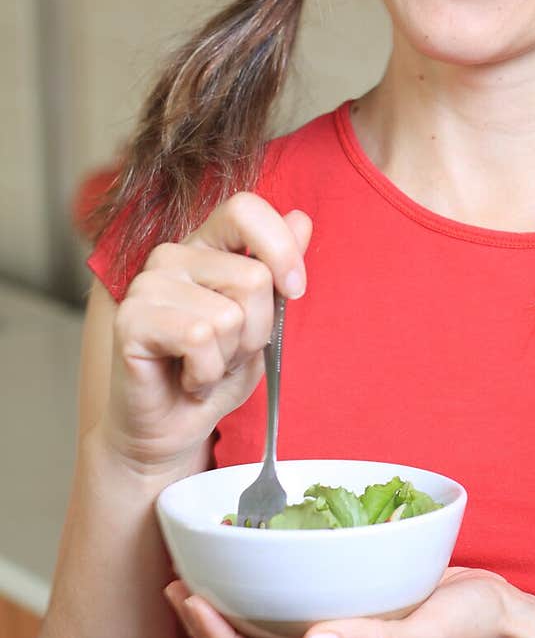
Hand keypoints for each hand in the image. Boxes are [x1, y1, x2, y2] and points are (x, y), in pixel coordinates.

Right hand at [97, 193, 312, 476]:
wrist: (173, 428)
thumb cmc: (216, 370)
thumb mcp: (263, 320)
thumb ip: (278, 269)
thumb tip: (301, 218)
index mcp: (205, 246)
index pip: (245, 209)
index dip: (280, 247)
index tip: (294, 289)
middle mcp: (172, 256)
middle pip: (253, 278)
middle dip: (256, 331)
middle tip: (226, 352)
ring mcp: (147, 285)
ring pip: (228, 315)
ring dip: (228, 357)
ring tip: (203, 366)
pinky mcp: (130, 319)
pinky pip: (198, 339)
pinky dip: (205, 372)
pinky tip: (187, 379)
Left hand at [163, 567, 517, 637]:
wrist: (503, 621)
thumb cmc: (467, 628)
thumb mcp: (427, 634)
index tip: (190, 600)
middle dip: (206, 628)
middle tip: (176, 584)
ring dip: (227, 613)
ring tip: (200, 576)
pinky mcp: (349, 618)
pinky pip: (290, 615)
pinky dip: (262, 595)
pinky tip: (257, 565)